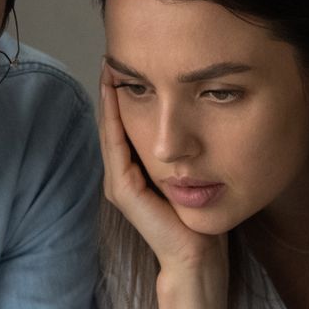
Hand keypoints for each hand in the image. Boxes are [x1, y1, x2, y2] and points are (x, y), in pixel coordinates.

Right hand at [97, 77, 225, 274]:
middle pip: (113, 122)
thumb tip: (197, 117)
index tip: (127, 61)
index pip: (125, 124)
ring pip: (110, 129)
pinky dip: (114, 117)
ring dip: (109, 97)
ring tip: (110, 65)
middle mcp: (121, 175)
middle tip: (113, 51)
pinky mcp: (124, 190)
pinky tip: (116, 92)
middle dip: (112, 88)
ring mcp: (119, 183)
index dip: (123, 93)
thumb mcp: (191, 175)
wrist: (198, 257)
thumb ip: (184, 153)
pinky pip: (116, 144)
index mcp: (135, 172)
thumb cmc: (199, 219)